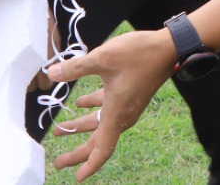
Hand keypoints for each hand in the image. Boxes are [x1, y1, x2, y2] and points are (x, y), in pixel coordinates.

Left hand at [47, 28, 174, 179]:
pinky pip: (106, 109)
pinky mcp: (128, 96)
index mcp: (116, 114)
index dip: (88, 165)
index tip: (76, 178)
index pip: (101, 149)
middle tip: (58, 162)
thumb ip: (75, 68)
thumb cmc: (139, 55)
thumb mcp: (102, 58)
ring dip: (79, 128)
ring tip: (60, 129)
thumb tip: (51, 74)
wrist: (168, 48)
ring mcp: (126, 106)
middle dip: (76, 153)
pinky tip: (79, 104)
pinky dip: (92, 109)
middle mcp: (122, 115)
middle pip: (97, 141)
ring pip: (99, 124)